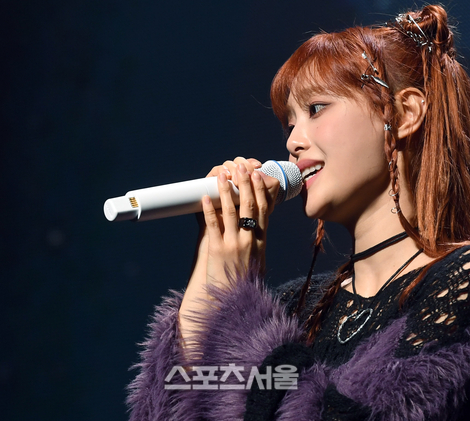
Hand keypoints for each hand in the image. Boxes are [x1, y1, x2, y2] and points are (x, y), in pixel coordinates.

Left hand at [200, 157, 279, 287]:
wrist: (232, 302)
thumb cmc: (243, 281)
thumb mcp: (257, 260)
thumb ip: (256, 242)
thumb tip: (255, 226)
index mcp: (261, 241)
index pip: (264, 209)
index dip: (261, 189)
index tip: (258, 174)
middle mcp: (250, 240)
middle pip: (249, 205)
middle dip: (245, 183)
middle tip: (241, 166)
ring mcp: (233, 245)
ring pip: (230, 211)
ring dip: (226, 190)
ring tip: (222, 174)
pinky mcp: (217, 251)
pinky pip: (212, 225)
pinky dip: (208, 210)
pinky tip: (205, 197)